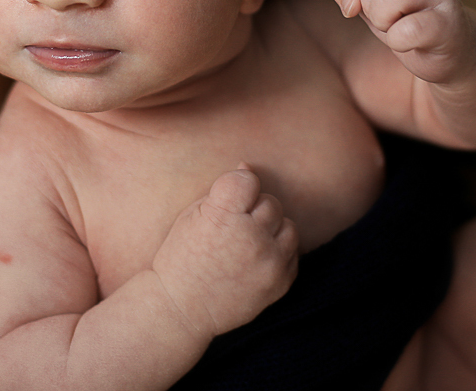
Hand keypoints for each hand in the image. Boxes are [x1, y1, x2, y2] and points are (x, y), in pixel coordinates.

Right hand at [151, 166, 297, 338]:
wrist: (181, 309)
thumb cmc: (182, 257)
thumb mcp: (193, 215)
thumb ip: (224, 189)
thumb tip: (248, 167)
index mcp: (222, 217)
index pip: (248, 180)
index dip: (239, 185)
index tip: (229, 198)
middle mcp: (251, 238)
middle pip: (271, 203)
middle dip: (254, 210)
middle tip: (234, 227)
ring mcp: (269, 263)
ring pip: (288, 226)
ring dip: (271, 230)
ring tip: (247, 243)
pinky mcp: (281, 283)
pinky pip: (293, 253)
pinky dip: (277, 252)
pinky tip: (255, 260)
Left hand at [329, 0, 475, 85]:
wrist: (448, 50)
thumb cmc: (403, 16)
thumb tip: (350, 1)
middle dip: (369, 3)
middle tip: (391, 13)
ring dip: (382, 19)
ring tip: (397, 24)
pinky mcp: (449, 24)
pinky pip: (407, 30)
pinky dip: (397, 41)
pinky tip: (410, 41)